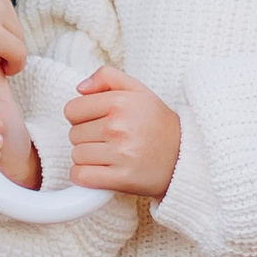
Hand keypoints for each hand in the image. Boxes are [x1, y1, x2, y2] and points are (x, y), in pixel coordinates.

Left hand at [62, 67, 180, 198]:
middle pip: (73, 134)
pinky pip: (82, 176)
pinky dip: (84, 176)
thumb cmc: (157, 122)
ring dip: (87, 158)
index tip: (96, 121)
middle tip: (108, 139)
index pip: (72, 110)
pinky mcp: (122, 179)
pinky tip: (99, 171)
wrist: (185, 155)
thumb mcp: (138, 90)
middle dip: (86, 137)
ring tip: (108, 154)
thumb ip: (107, 77)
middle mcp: (119, 127)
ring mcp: (120, 154)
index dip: (81, 116)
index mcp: (120, 102)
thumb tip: (80, 89)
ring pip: (76, 156)